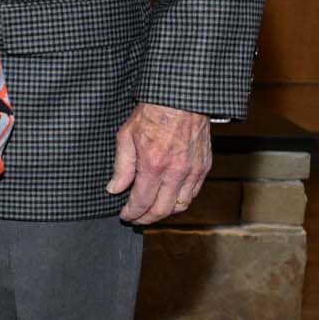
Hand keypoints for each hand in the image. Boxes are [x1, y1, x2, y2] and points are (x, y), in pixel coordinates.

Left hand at [107, 101, 212, 225]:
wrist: (180, 100)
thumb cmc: (151, 114)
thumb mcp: (126, 136)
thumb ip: (121, 167)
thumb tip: (114, 188)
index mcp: (153, 165)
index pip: (142, 201)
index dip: (132, 213)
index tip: (125, 216)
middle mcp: (176, 172)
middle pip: (162, 210)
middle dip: (147, 219)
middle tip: (136, 219)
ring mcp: (193, 171)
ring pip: (180, 205)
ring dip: (165, 213)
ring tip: (151, 211)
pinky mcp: (204, 167)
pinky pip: (193, 193)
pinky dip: (180, 201)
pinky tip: (169, 199)